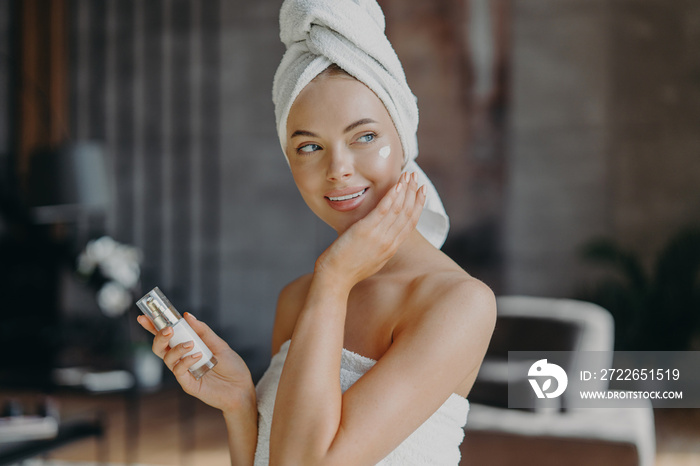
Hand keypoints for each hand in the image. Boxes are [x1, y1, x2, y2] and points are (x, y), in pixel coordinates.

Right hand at [137, 313, 255, 413]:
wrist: (242, 388)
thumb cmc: (231, 366)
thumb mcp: (219, 344)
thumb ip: (202, 331)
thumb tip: (187, 315)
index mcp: (188, 347)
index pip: (167, 336)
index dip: (153, 327)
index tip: (143, 316)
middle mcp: (182, 359)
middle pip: (159, 348)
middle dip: (159, 336)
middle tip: (167, 329)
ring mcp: (184, 372)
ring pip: (167, 358)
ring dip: (176, 348)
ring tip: (191, 344)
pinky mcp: (188, 384)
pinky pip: (179, 371)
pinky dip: (185, 361)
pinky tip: (197, 356)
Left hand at [315, 171, 425, 289]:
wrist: (335, 280)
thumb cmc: (346, 270)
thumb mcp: (369, 259)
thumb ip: (377, 246)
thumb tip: (378, 235)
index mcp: (391, 248)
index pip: (409, 223)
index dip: (417, 205)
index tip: (421, 192)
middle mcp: (389, 242)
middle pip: (407, 214)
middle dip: (414, 193)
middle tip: (417, 178)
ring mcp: (379, 237)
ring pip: (398, 209)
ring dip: (405, 190)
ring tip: (409, 175)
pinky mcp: (366, 231)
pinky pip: (383, 210)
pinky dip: (392, 196)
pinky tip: (397, 185)